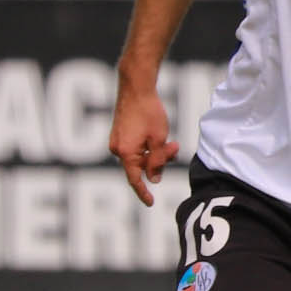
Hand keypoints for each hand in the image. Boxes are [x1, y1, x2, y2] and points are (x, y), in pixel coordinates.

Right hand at [108, 78, 177, 206]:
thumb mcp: (159, 139)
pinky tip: (158, 136)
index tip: (150, 203)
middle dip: (159, 161)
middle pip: (140, 166)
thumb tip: (153, 179)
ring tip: (170, 140)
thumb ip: (157, 161)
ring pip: (140, 157)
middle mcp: (117, 149)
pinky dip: (148, 146)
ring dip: (156, 152)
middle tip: (174, 148)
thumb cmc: (148, 111)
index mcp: (125, 153)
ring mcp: (117, 141)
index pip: (134, 179)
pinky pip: (135, 148)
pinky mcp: (119, 134)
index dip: (143, 192)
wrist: (135, 87)